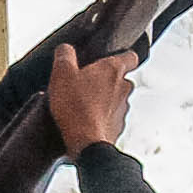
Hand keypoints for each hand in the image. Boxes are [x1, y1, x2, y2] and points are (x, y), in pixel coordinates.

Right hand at [46, 43, 136, 157]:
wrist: (86, 143)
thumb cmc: (75, 107)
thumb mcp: (62, 74)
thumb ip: (64, 55)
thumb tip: (66, 49)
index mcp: (113, 70)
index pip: (130, 57)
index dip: (123, 56)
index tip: (114, 59)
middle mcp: (124, 88)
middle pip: (122, 80)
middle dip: (108, 81)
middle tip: (87, 84)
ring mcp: (123, 110)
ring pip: (117, 101)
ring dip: (105, 101)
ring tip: (83, 106)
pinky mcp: (118, 129)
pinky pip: (112, 119)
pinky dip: (102, 119)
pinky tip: (86, 122)